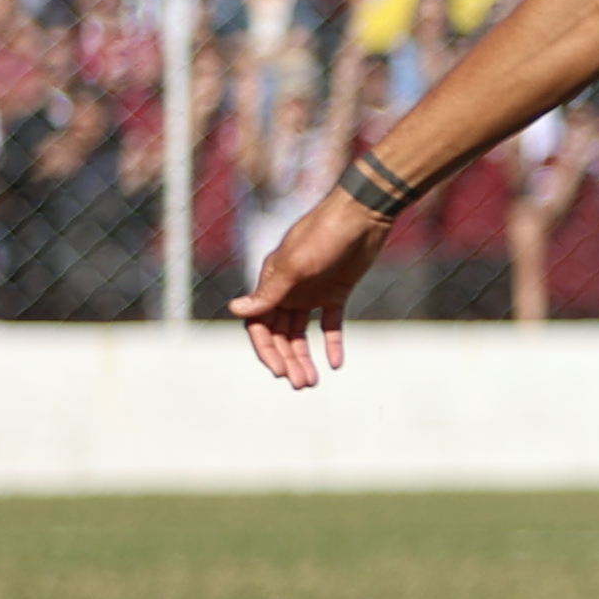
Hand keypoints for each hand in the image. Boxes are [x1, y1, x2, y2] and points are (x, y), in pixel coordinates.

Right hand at [230, 192, 387, 385]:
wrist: (363, 215)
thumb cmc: (325, 235)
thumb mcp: (296, 266)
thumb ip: (270, 292)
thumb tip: (235, 311)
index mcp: (271, 284)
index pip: (259, 326)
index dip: (267, 350)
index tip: (280, 371)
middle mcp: (288, 291)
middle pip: (280, 334)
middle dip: (288, 360)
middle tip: (302, 384)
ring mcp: (312, 292)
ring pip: (302, 333)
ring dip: (306, 357)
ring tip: (313, 382)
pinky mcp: (337, 291)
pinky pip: (330, 323)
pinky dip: (332, 343)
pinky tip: (336, 363)